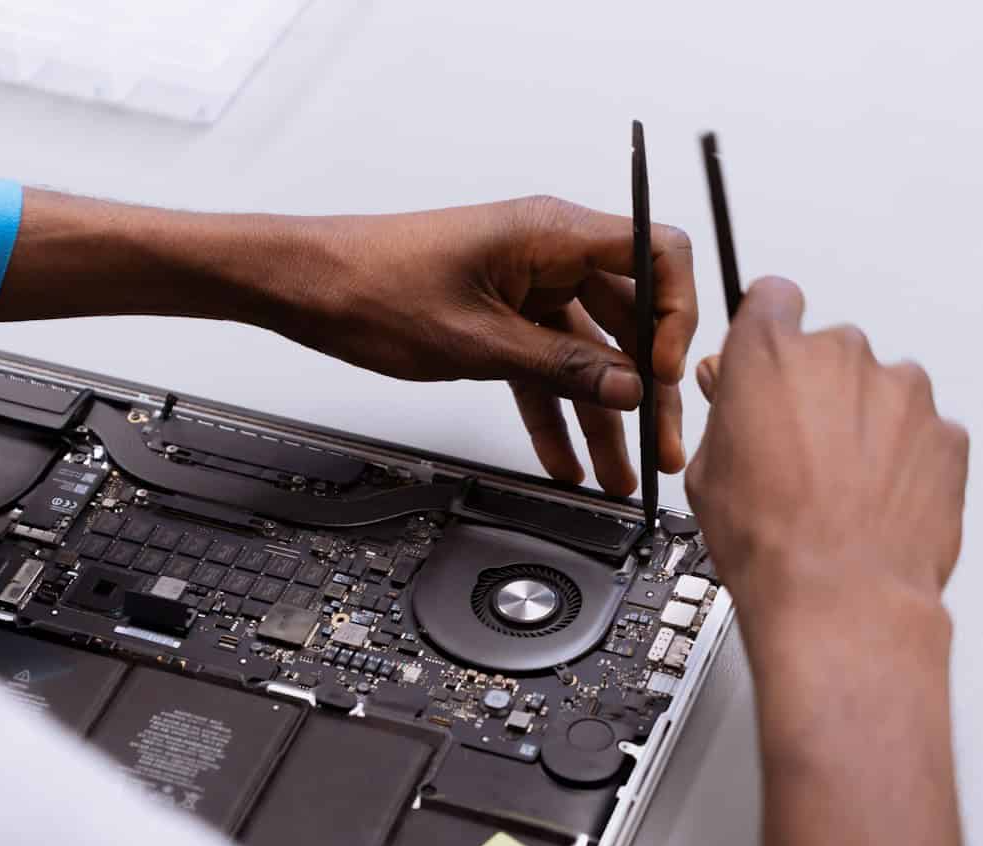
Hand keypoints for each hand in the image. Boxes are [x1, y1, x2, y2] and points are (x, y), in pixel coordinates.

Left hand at [282, 196, 697, 494]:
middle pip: (628, 319)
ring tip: (621, 474)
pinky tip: (566, 461)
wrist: (307, 285)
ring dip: (603, 416)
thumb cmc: (373, 285)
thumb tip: (629, 386)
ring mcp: (524, 287)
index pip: (657, 253)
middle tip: (662, 448)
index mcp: (551, 233)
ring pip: (586, 355)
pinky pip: (544, 369)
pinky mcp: (500, 318)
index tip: (663, 373)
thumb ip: (561, 367)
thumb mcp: (477, 341)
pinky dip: (555, 412)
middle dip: (646, 389)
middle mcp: (547, 253)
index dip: (675, 315)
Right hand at [686, 277, 969, 628]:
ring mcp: (903, 392)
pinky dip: (901, 457)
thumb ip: (725, 415)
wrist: (841, 595)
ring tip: (837, 487)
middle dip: (814, 390)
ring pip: (878, 391)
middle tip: (794, 449)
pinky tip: (872, 502)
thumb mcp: (708, 473)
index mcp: (771, 354)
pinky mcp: (945, 432)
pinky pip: (919, 432)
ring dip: (861, 424)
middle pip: (828, 351)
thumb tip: (732, 399)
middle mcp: (842, 357)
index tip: (764, 358)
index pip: (770, 298)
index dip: (765, 329)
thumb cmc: (772, 541)